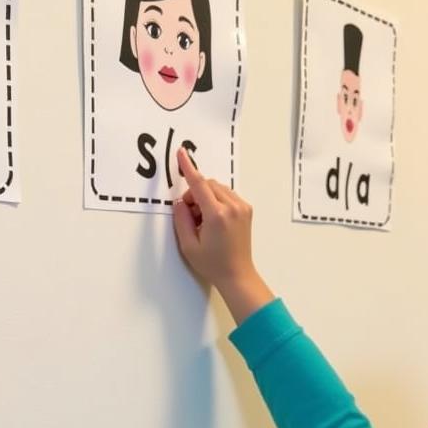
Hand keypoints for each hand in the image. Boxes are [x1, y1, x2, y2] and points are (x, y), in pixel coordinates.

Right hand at [172, 148, 273, 324]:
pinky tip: (214, 219)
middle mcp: (232, 207)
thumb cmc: (212, 264)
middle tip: (191, 216)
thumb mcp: (188, 245)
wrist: (237, 275)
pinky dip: (216, 200)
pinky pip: (227, 194)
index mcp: (217, 215)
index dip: (189, 168)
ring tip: (203, 221)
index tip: (182, 153)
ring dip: (206, 197)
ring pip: (218, 188)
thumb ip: (181, 219)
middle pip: (208, 184)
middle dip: (195, 194)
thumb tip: (180, 201)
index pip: (199, 184)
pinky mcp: (246, 209)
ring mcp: (242, 207)